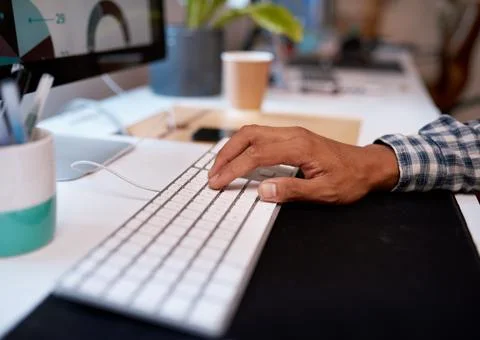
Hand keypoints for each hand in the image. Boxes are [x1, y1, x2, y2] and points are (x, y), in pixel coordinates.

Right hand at [208, 125, 398, 203]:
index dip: (233, 169)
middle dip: (226, 154)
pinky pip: (261, 135)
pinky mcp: (292, 136)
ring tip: (220, 167)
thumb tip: (262, 191)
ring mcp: (291, 133)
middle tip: (212, 174)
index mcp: (298, 147)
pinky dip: (244, 145)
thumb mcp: (324, 192)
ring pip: (252, 132)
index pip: (255, 155)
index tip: (217, 183)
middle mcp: (292, 134)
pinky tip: (239, 157)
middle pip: (248, 136)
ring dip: (233, 148)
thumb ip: (292, 191)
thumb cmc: (350, 180)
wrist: (368, 166)